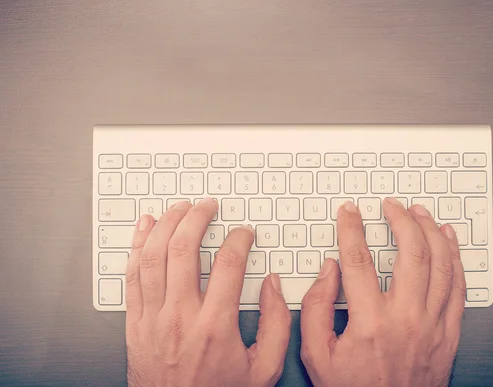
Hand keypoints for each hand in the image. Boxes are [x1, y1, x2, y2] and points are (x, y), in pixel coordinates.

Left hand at [125, 199, 290, 386]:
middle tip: (207, 207)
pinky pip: (131, 276)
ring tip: (179, 209)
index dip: (239, 240)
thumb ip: (276, 324)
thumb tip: (273, 286)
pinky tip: (145, 229)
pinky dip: (137, 247)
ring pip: (154, 258)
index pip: (228, 265)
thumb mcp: (263, 369)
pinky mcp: (134, 324)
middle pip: (184, 251)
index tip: (244, 234)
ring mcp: (153, 319)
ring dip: (166, 225)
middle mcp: (181, 318)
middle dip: (197, 219)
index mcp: (215, 326)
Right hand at [300, 199, 465, 386]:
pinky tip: (448, 240)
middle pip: (410, 252)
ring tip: (420, 213)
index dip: (352, 229)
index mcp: (370, 322)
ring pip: (440, 264)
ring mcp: (433, 325)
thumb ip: (317, 308)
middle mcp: (406, 318)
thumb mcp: (317, 355)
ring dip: (431, 232)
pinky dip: (455, 258)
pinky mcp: (449, 334)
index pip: (359, 260)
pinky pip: (458, 287)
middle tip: (391, 205)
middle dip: (400, 220)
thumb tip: (329, 270)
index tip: (349, 213)